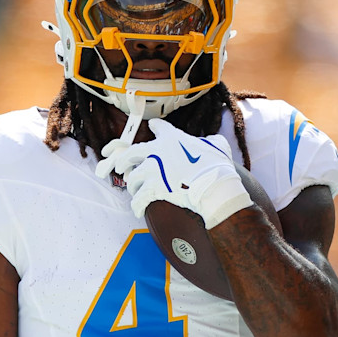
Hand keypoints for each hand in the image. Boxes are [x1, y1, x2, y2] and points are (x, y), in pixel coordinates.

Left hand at [98, 119, 252, 228]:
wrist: (214, 185)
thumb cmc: (217, 166)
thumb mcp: (217, 146)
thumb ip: (211, 141)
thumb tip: (213, 141)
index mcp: (172, 138)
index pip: (160, 128)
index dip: (156, 127)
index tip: (153, 126)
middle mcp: (157, 151)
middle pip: (131, 153)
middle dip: (123, 160)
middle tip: (120, 165)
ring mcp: (153, 170)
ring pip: (132, 178)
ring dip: (132, 186)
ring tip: (135, 191)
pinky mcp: (153, 188)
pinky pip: (138, 199)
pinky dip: (137, 206)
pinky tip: (138, 210)